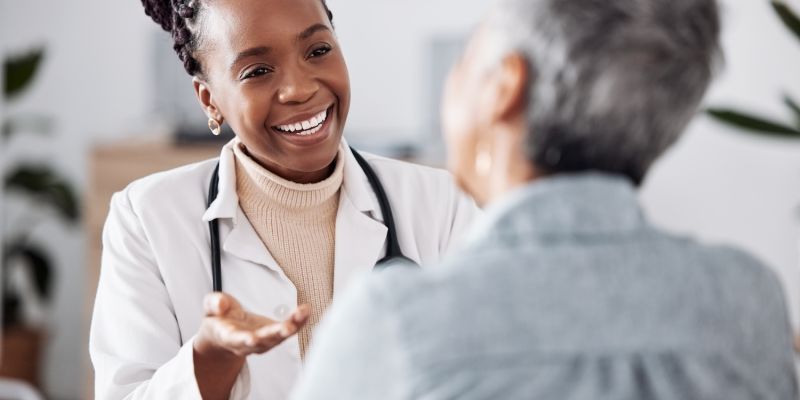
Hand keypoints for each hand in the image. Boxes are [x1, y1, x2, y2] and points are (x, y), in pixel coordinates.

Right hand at [195, 292, 309, 357]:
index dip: (245, 340)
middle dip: (276, 334)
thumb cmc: (219, 319)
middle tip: (287, 327)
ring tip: (302, 313)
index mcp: (230, 337)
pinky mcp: (276, 334)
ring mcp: (264, 341)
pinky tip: (306, 310)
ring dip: (293, 326)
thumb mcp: (210, 308)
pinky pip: (290, 329)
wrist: (225, 332)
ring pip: (280, 337)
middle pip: (264, 341)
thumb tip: (221, 304)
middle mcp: (249, 344)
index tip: (252, 338)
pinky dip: (299, 321)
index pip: (238, 340)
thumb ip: (214, 304)